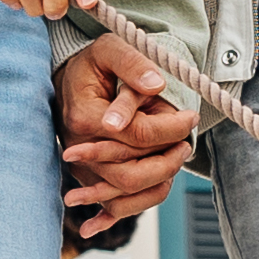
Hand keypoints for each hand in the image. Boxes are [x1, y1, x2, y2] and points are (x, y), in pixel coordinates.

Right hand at [57, 37, 198, 236]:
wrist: (67, 81)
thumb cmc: (92, 64)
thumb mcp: (110, 49)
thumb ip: (133, 64)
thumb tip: (156, 85)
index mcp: (86, 117)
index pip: (136, 134)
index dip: (170, 128)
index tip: (191, 116)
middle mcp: (80, 149)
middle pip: (130, 175)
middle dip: (167, 163)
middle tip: (187, 144)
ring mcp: (82, 168)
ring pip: (123, 196)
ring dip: (156, 183)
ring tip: (176, 159)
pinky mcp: (88, 177)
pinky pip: (111, 204)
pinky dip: (126, 209)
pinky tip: (143, 201)